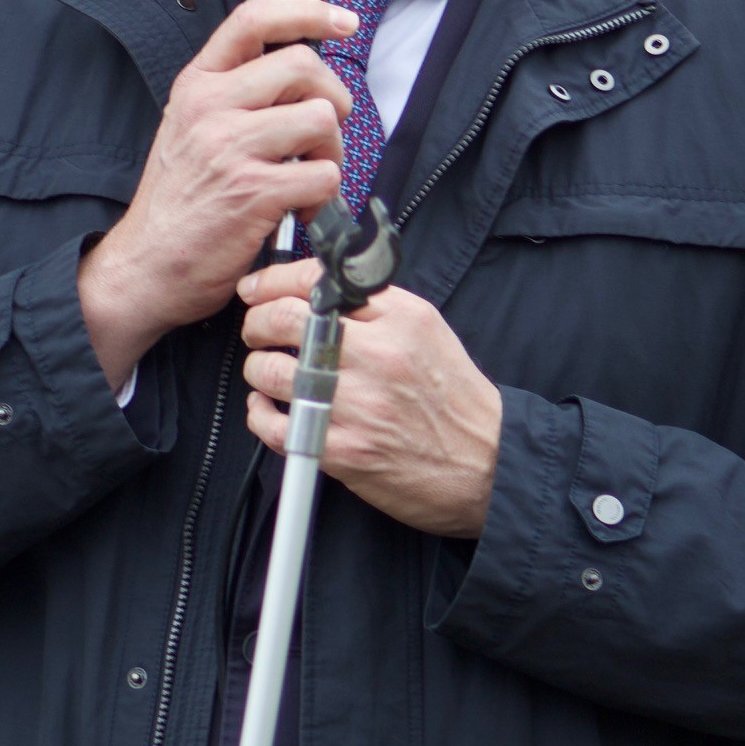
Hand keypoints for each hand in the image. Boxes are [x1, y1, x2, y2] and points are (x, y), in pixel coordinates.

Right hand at [78, 0, 358, 390]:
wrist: (146, 265)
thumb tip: (299, 74)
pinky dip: (325, 195)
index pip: (252, 19)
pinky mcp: (253, 192)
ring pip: (321, 117)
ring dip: (332, 150)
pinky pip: (322, 174)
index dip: (306, 11)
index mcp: (196, 85)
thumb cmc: (178, 201)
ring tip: (311, 175)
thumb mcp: (190, 128)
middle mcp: (210, 107)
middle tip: (323, 134)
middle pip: (302, 66)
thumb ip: (234, 95)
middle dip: (332, 98)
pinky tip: (302, 209)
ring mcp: (230, 148)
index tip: (341, 21)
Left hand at [238, 261, 502, 537]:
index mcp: (399, 319)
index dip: (273, 281)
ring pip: (271, 371)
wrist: (488, 464)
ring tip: (267, 372)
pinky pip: (274, 425)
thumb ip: (375, 307)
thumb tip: (315, 288)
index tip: (258, 289)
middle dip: (256, 322)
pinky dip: (260, 414)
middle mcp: (377, 356)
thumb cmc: (454, 399)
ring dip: (258, 368)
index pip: (317, 281)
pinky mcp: (343, 450)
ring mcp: (357, 405)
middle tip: (257, 330)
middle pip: (284, 320)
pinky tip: (269, 408)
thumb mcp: (427, 331)